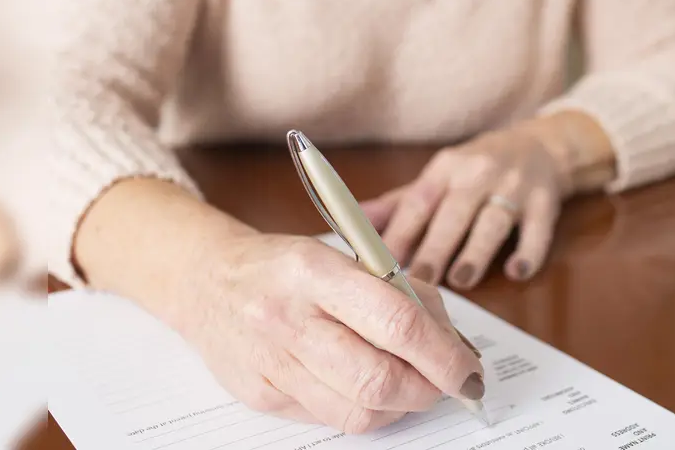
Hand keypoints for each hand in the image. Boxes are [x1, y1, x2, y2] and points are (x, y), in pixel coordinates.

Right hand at [169, 233, 483, 433]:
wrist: (207, 281)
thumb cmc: (286, 266)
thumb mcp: (345, 255)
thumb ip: (404, 294)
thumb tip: (456, 346)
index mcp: (315, 271)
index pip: (396, 322)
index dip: (443, 354)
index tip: (468, 368)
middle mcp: (288, 319)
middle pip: (379, 379)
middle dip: (428, 389)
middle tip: (447, 383)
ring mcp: (271, 364)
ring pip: (359, 412)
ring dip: (401, 406)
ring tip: (411, 384)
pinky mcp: (262, 397)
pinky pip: (331, 419)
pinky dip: (364, 409)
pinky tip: (369, 388)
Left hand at [363, 114, 611, 290]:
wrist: (542, 147)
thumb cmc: (478, 169)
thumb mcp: (438, 178)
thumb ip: (397, 204)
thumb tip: (348, 221)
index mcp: (445, 169)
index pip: (418, 201)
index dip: (399, 232)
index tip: (380, 263)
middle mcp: (478, 174)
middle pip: (454, 212)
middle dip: (435, 247)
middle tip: (418, 281)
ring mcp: (515, 187)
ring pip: (494, 221)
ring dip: (477, 251)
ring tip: (461, 279)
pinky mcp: (547, 202)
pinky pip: (538, 229)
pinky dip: (528, 251)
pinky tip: (516, 272)